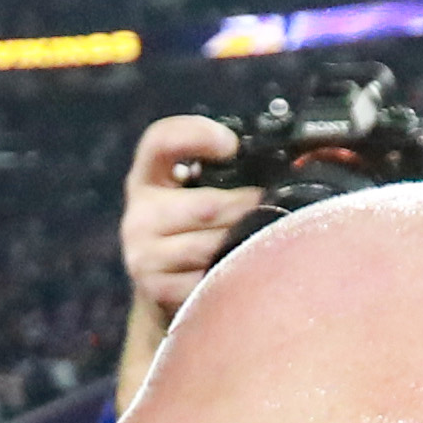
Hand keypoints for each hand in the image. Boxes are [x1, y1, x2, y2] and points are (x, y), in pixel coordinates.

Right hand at [120, 113, 267, 328]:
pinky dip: (229, 273)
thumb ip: (217, 171)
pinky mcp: (155, 288)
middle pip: (206, 206)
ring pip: (211, 245)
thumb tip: (283, 158)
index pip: (160, 141)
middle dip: (247, 207)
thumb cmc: (191, 229)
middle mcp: (139, 214)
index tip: (231, 145)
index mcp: (147, 177)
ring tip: (262, 236)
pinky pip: (207, 278)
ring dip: (243, 241)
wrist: (161, 287)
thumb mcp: (191, 192)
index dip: (196, 135)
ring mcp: (143, 253)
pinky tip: (238, 268)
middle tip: (273, 205)